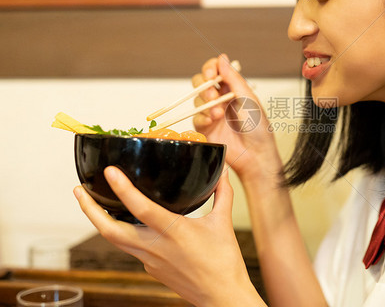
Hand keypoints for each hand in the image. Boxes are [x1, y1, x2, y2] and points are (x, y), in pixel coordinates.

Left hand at [74, 166, 263, 306]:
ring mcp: (149, 260)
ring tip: (89, 203)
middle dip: (90, 210)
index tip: (110, 171)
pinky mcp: (150, 268)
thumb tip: (223, 172)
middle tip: (79, 190)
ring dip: (98, 221)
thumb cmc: (224, 263)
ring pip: (114, 239)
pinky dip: (120, 232)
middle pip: (110, 230)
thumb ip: (222, 194)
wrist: (221, 296)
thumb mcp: (223, 223)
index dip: (123, 188)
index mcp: (174, 232)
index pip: (141, 208)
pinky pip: (129, 247)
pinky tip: (124, 221)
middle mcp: (155, 247)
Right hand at [192, 54, 282, 183]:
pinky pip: (195, 118)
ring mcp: (212, 112)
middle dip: (204, 87)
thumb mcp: (248, 99)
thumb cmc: (258, 127)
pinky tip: (212, 121)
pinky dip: (202, 118)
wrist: (256, 154)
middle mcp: (221, 98)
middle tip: (213, 96)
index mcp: (233, 88)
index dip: (209, 69)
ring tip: (218, 114)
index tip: (211, 74)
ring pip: (196, 100)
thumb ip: (233, 79)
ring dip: (205, 104)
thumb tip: (222, 58)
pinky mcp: (205, 128)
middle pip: (200, 83)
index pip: (215, 70)